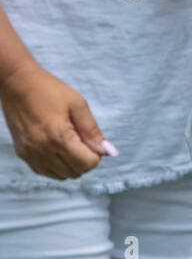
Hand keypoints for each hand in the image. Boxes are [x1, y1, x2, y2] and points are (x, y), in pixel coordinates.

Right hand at [0, 60, 113, 178]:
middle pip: (76, 172)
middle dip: (84, 160)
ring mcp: (31, 155)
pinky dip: (56, 165)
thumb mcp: (77, 104)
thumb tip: (106, 151)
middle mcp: (43, 150)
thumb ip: (92, 130)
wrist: (17, 82)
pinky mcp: (23, 155)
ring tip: (68, 142)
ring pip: (62, 176)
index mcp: (58, 137)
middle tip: (81, 140)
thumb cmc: (48, 89)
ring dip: (71, 164)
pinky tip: (55, 147)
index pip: (87, 164)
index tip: (92, 140)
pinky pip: (46, 172)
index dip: (95, 154)